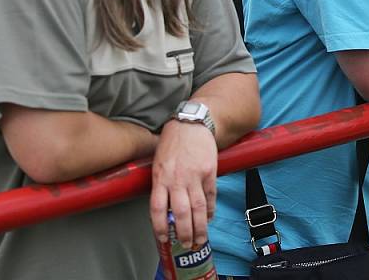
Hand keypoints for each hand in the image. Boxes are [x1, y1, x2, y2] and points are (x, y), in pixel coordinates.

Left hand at [150, 120, 217, 247]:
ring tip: (201, 237)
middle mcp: (177, 179)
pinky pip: (210, 195)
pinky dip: (210, 208)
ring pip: (197, 207)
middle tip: (187, 244)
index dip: (160, 227)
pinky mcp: (209, 171)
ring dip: (200, 226)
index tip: (164, 238)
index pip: (157, 209)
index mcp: (161, 177)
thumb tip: (164, 207)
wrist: (192, 124)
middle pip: (180, 213)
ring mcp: (194, 175)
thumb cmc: (173, 143)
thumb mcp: (159, 162)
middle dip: (184, 232)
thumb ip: (161, 183)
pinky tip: (210, 217)